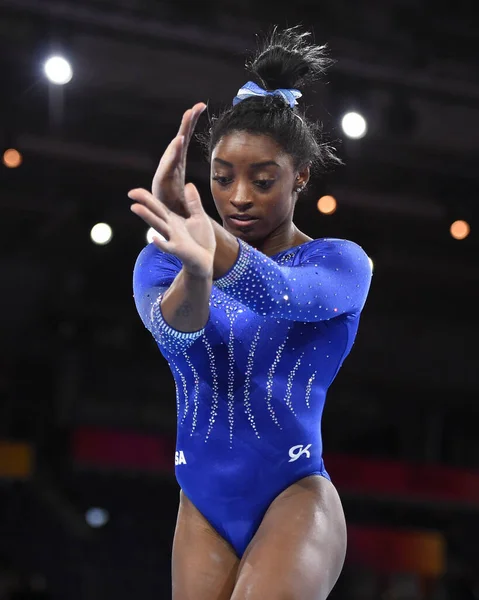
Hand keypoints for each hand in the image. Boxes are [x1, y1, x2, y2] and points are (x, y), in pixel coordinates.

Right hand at [128, 184, 215, 278]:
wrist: (206, 260)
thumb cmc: (201, 240)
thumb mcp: (199, 217)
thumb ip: (194, 202)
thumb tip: (188, 184)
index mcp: (173, 220)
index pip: (158, 206)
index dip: (146, 198)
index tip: (133, 192)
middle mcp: (170, 228)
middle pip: (155, 213)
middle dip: (144, 203)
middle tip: (131, 193)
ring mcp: (173, 238)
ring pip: (158, 226)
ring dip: (147, 216)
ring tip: (135, 208)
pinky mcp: (179, 249)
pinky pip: (168, 247)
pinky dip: (161, 243)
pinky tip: (154, 238)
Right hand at [152, 102, 205, 217]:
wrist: (169, 222)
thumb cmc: (179, 205)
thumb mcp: (192, 188)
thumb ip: (199, 172)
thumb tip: (213, 171)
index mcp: (178, 163)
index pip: (186, 138)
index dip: (192, 122)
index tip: (201, 105)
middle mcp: (172, 164)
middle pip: (180, 139)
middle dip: (187, 123)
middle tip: (195, 107)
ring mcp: (167, 172)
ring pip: (175, 150)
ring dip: (181, 133)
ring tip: (187, 118)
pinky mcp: (162, 181)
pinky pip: (169, 164)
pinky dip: (174, 152)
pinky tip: (179, 140)